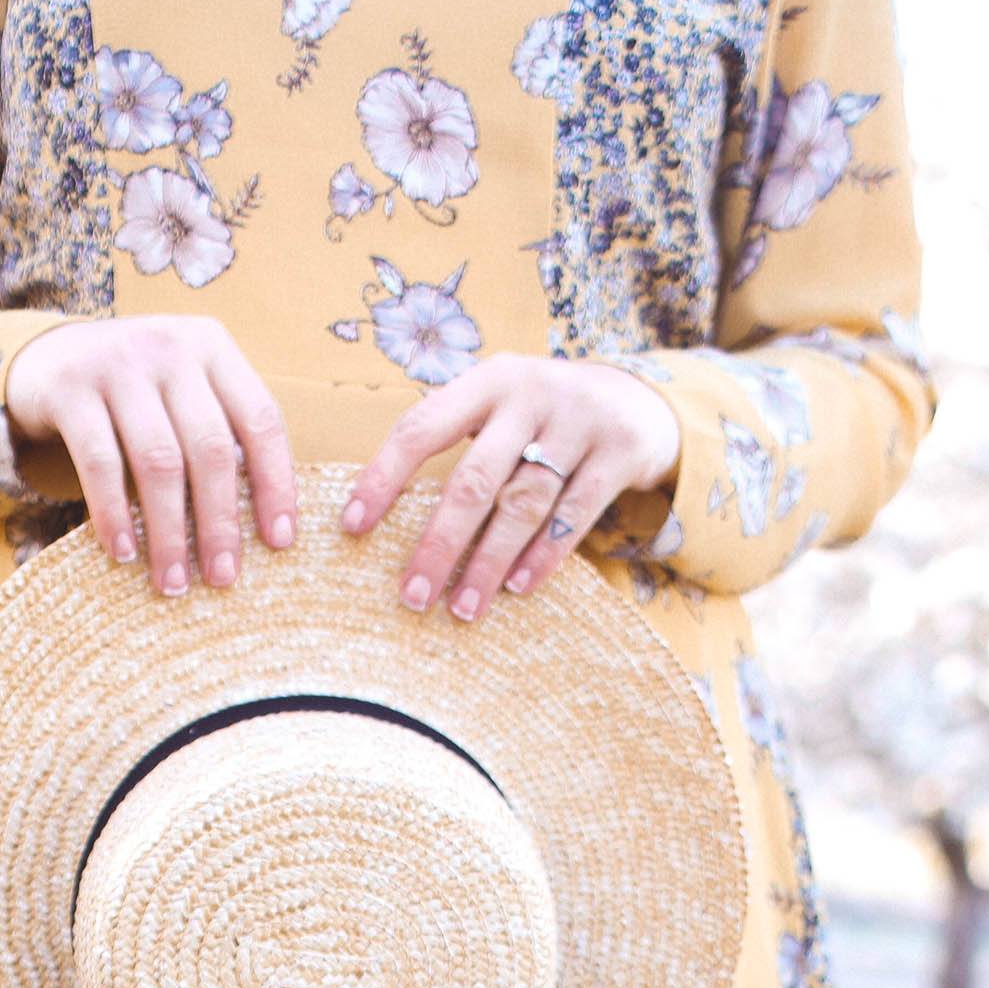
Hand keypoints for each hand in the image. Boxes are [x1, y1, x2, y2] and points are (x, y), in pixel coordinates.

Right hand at [4, 316, 295, 595]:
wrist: (46, 358)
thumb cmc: (135, 395)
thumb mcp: (183, 393)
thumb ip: (220, 433)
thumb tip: (262, 527)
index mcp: (212, 347)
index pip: (260, 420)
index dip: (275, 484)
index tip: (279, 542)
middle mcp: (170, 347)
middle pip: (210, 448)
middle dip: (219, 522)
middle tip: (222, 578)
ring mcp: (118, 363)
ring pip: (159, 461)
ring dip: (169, 531)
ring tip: (173, 581)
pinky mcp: (70, 388)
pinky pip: (100, 463)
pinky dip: (114, 514)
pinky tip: (124, 552)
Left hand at [338, 355, 681, 622]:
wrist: (636, 399)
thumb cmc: (541, 418)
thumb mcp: (498, 407)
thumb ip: (454, 438)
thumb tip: (376, 511)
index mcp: (487, 380)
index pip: (421, 427)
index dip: (383, 477)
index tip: (352, 527)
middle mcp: (531, 394)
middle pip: (474, 478)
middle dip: (439, 542)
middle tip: (412, 595)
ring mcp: (579, 421)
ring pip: (524, 503)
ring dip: (490, 561)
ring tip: (463, 607)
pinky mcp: (619, 451)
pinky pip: (575, 514)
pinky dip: (545, 555)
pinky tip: (518, 588)